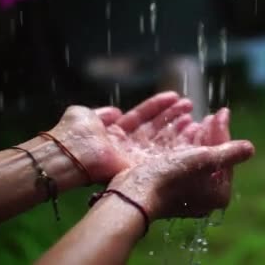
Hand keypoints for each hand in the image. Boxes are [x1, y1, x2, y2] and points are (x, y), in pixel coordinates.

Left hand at [44, 91, 198, 182]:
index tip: (174, 96)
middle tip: (190, 105)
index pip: (141, 116)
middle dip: (172, 116)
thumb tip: (115, 111)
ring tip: (193, 117)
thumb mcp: (85, 115)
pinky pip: (162, 154)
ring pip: (162, 140)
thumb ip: (102, 114)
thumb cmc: (75, 134)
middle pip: (155, 128)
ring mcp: (135, 157)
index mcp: (115, 132)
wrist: (71, 156)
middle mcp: (128, 145)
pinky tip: (189, 133)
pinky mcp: (141, 168)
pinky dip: (177, 144)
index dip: (157, 106)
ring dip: (177, 128)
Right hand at [106, 108, 254, 219]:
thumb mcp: (204, 159)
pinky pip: (181, 161)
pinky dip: (181, 145)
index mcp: (217, 193)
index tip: (221, 112)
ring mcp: (185, 191)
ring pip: (195, 158)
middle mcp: (204, 195)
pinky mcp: (168, 186)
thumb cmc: (171, 177)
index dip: (223, 132)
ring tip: (194, 120)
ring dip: (196, 137)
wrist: (134, 194)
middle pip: (212, 157)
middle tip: (211, 116)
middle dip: (210, 134)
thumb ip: (228, 152)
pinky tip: (179, 130)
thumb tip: (250, 148)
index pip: (226, 156)